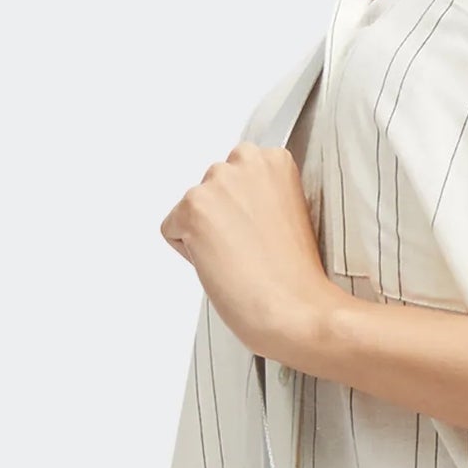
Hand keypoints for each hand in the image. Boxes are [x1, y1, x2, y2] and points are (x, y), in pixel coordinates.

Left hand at [161, 141, 341, 365]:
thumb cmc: (295, 274)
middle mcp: (245, 161)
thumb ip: (259, 194)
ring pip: (189, 209)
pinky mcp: (192, 208)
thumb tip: (229, 204)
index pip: (236, 174)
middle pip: (210, 188)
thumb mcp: (287, 211)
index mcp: (275, 159)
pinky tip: (221, 264)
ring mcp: (217, 183)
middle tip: (250, 248)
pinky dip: (188, 253)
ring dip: (205, 234)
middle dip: (221, 217)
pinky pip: (172, 231)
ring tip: (239, 258)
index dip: (246, 210)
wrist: (295, 308)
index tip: (264, 231)